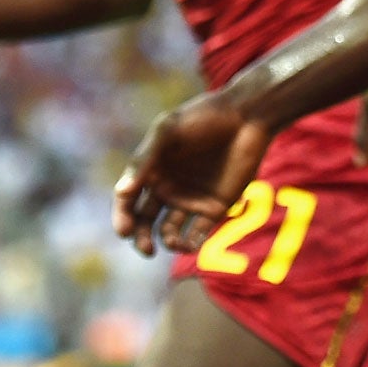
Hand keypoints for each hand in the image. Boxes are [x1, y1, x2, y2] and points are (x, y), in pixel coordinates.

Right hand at [113, 92, 271, 257]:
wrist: (245, 116)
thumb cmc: (202, 118)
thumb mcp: (167, 130)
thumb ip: (145, 159)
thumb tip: (122, 191)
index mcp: (150, 172)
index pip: (127, 201)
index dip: (122, 218)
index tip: (125, 231)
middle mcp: (167, 189)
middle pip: (145, 223)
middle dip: (141, 238)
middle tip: (146, 249)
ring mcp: (190, 200)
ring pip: (170, 232)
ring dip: (170, 242)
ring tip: (176, 242)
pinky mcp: (215, 208)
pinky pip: (198, 234)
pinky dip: (192, 243)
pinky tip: (192, 243)